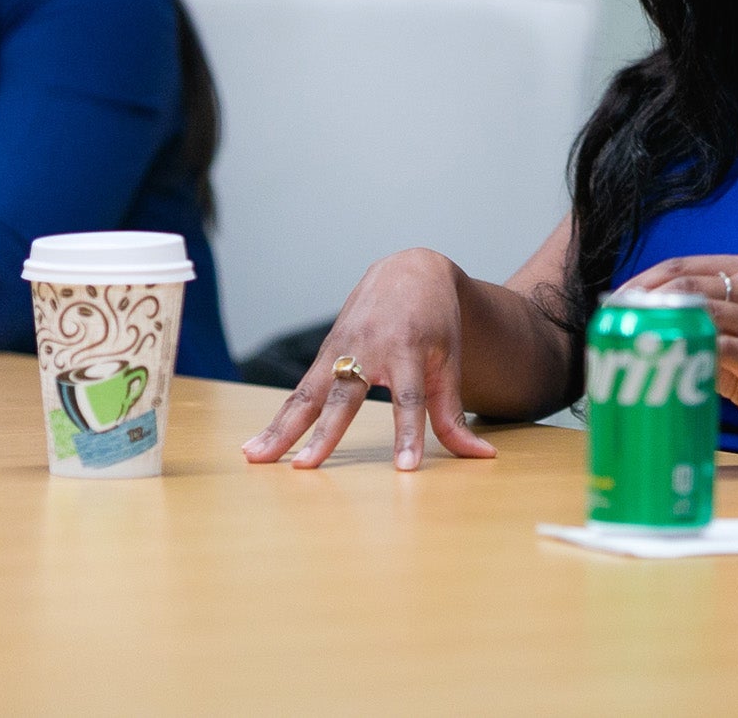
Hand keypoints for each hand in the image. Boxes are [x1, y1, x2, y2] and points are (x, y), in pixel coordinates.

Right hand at [242, 248, 500, 471]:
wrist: (410, 269)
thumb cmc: (436, 321)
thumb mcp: (450, 361)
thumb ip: (453, 412)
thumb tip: (482, 457)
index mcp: (410, 349)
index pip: (411, 400)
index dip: (408, 434)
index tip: (405, 469)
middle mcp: (370, 348)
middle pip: (345, 397)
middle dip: (325, 434)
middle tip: (306, 467)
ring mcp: (341, 348)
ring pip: (308, 393)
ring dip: (281, 428)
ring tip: (255, 458)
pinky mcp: (325, 352)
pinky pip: (299, 390)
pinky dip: (278, 418)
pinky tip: (257, 445)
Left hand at [617, 254, 737, 420]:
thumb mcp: (716, 325)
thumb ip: (685, 312)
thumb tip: (629, 314)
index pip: (679, 266)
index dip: (642, 281)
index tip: (615, 302)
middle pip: (686, 285)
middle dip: (646, 303)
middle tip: (620, 324)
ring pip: (701, 312)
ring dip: (663, 327)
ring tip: (636, 343)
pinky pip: (720, 347)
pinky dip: (691, 351)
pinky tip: (668, 361)